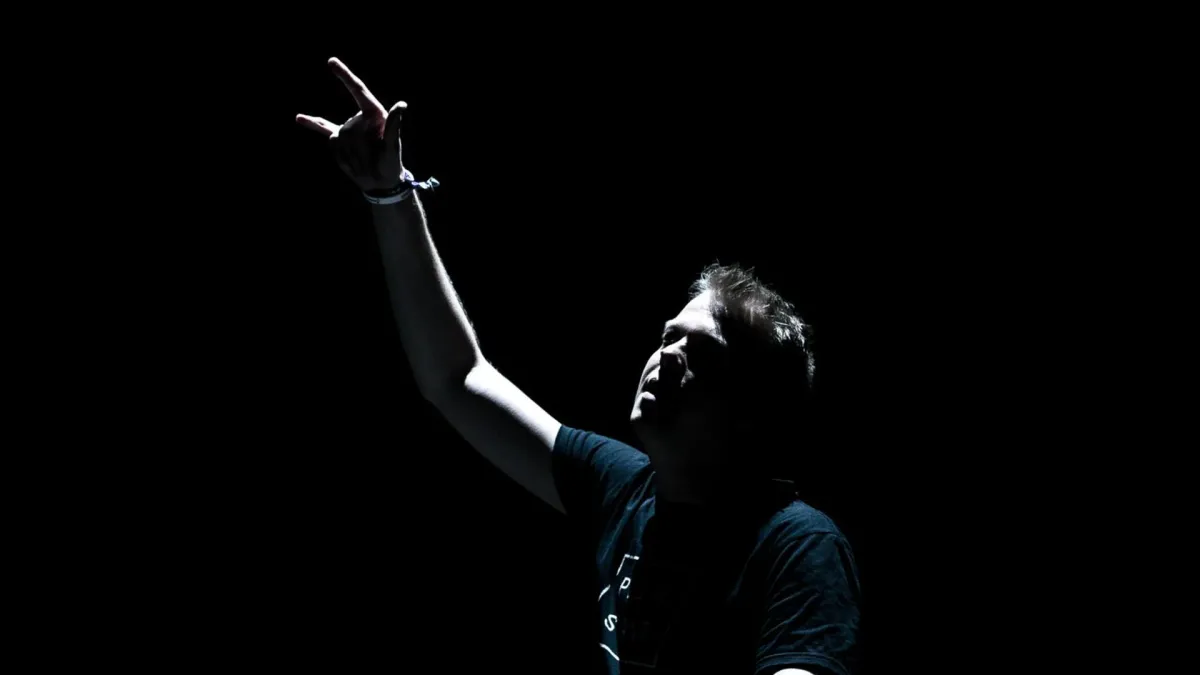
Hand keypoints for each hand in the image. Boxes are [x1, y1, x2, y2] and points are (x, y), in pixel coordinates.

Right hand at [296, 57, 407, 192]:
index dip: (345, 76)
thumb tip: (401, 105)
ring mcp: (347, 127)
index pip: (358, 90)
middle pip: (349, 129)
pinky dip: (311, 124)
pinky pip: (323, 128)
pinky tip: (298, 118)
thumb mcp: (394, 146)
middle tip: (371, 161)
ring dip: (350, 156)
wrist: (380, 181)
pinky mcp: (338, 138)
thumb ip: (394, 125)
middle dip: (358, 149)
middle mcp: (360, 117)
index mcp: (374, 113)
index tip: (331, 62)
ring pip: (338, 139)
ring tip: (363, 164)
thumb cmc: (390, 162)